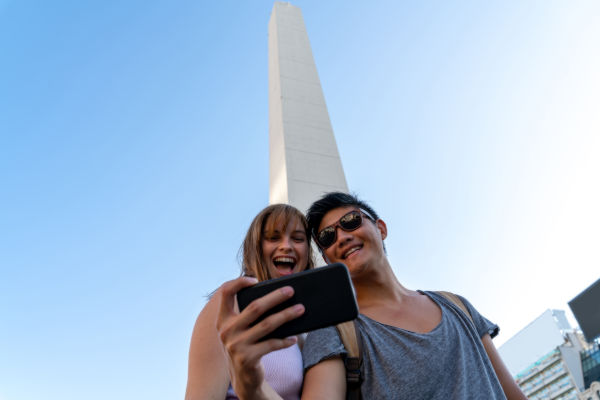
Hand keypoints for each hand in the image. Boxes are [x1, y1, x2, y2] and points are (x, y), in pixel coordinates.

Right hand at [216, 277, 304, 399]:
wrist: (242, 378)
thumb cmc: (247, 345)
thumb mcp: (241, 329)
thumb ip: (250, 314)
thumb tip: (279, 295)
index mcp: (223, 319)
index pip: (225, 293)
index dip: (238, 283)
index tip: (255, 280)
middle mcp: (226, 331)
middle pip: (255, 307)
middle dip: (275, 297)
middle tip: (291, 290)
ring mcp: (235, 345)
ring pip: (267, 325)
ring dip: (286, 315)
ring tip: (301, 309)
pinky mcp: (247, 359)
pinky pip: (271, 344)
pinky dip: (285, 340)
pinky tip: (294, 337)